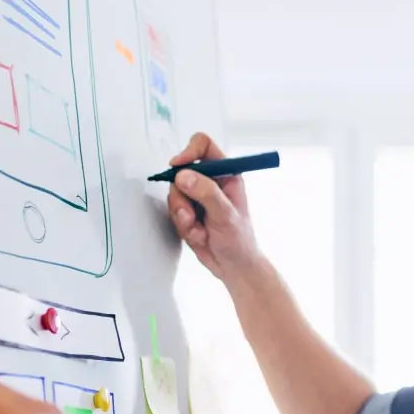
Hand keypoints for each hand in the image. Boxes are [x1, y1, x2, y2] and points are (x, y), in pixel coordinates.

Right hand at [166, 132, 262, 283]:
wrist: (233, 267)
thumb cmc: (240, 240)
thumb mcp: (226, 215)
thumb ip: (206, 193)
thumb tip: (184, 175)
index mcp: (226, 173)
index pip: (203, 146)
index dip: (188, 152)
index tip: (177, 166)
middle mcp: (210, 181)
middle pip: (181, 172)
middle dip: (183, 197)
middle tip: (191, 215)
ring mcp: (197, 197)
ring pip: (174, 194)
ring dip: (183, 216)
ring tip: (199, 230)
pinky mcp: (187, 212)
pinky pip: (173, 211)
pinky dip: (183, 226)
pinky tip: (198, 235)